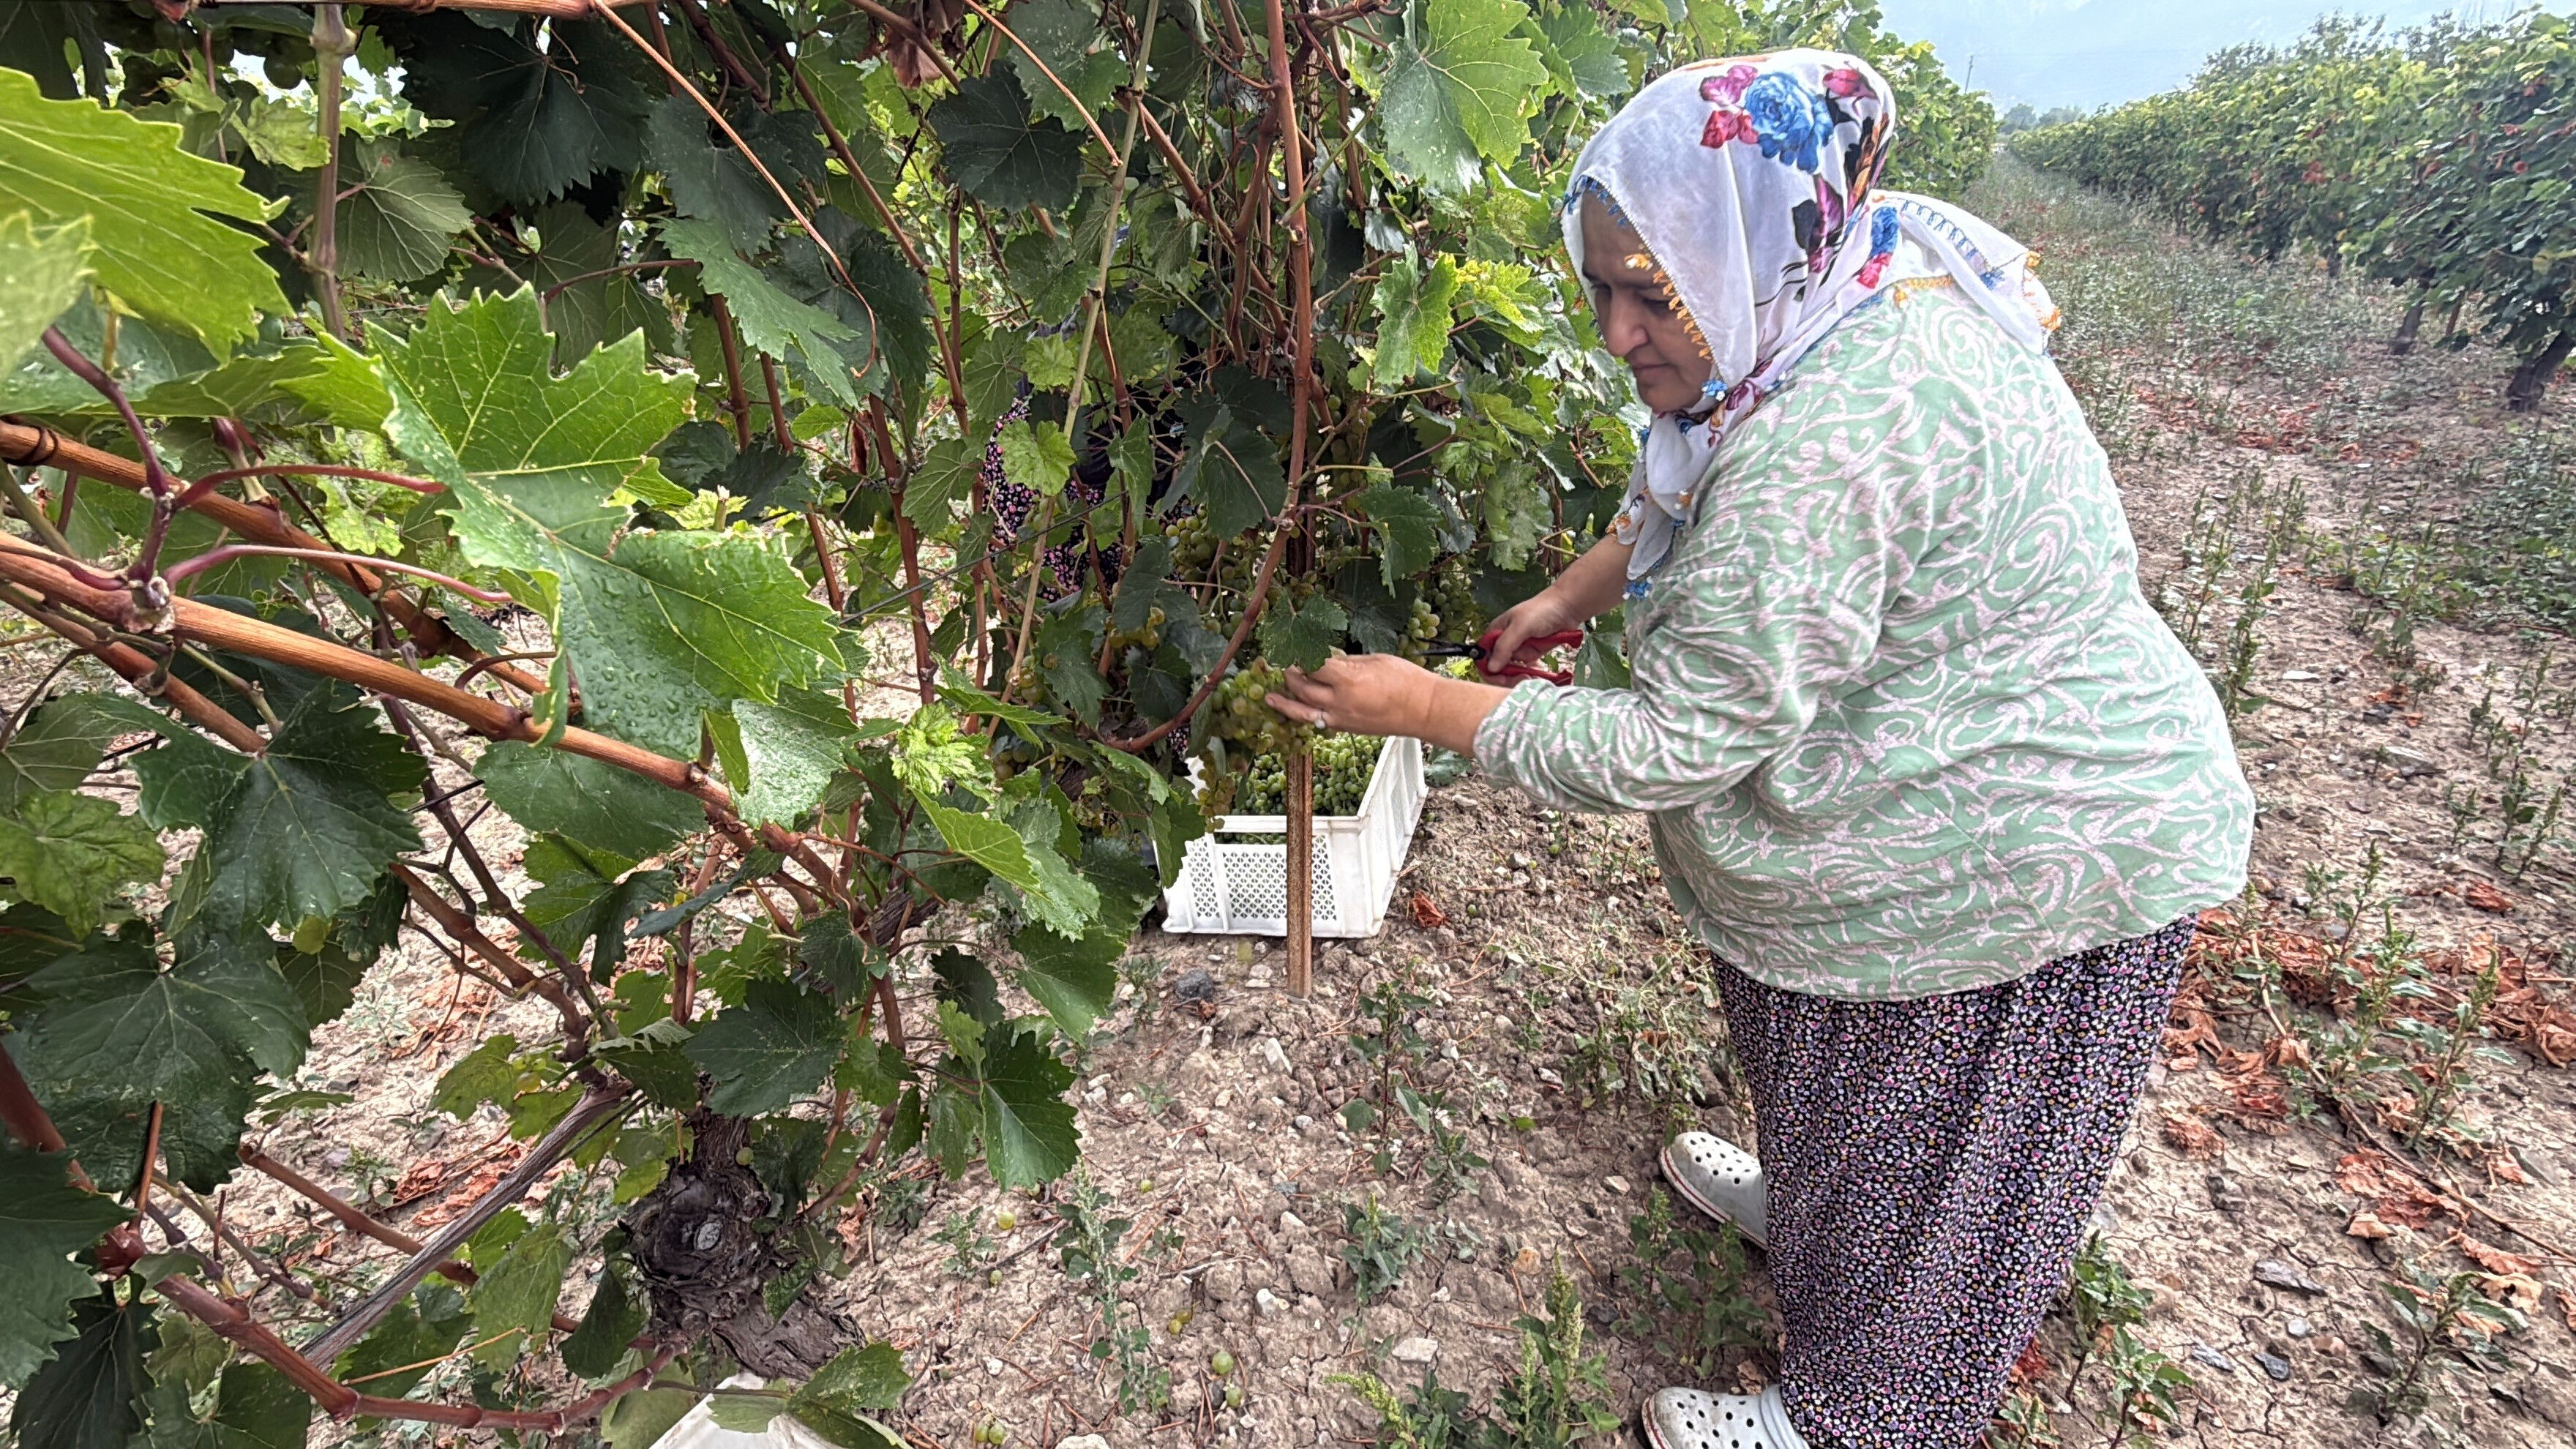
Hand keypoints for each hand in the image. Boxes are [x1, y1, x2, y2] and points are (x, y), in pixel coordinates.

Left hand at [1264, 654, 1437, 738]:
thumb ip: (1346, 662)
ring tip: (1270, 697)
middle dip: (1290, 676)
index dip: (1300, 656)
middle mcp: (1339, 702)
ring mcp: (1341, 718)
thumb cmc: (1405, 680)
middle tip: (1283, 666)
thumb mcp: (1374, 661)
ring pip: (1303, 712)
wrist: (1423, 710)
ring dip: (1285, 703)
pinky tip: (1297, 709)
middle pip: (1302, 689)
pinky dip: (1305, 714)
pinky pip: (1318, 721)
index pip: (1312, 665)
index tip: (1293, 649)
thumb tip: (1327, 659)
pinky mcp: (1346, 728)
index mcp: (1347, 680)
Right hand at [1480, 588, 1581, 679]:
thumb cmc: (1541, 612)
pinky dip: (1530, 674)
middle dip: (1507, 676)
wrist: (1567, 607)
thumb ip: (1504, 647)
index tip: (1502, 678)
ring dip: (1519, 677)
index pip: (1483, 656)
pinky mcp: (1532, 654)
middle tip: (1522, 678)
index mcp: (1496, 632)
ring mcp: (1518, 649)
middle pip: (1497, 667)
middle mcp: (1504, 642)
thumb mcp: (1520, 627)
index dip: (1489, 669)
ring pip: (1511, 671)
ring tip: (1532, 678)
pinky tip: (1537, 675)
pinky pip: (1525, 669)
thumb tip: (1490, 668)